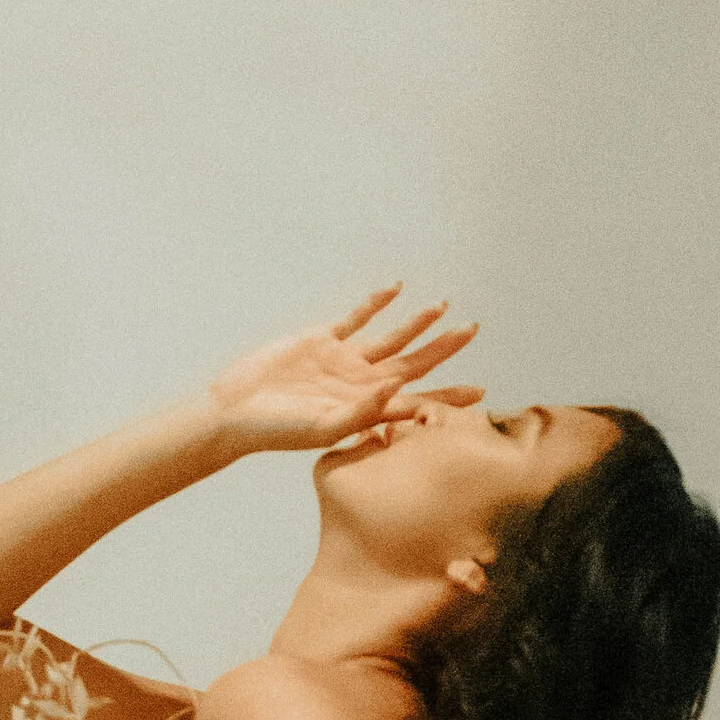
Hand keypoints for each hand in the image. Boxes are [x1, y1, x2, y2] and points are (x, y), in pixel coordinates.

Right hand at [204, 287, 479, 456]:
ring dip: (417, 322)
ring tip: (443, 306)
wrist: (239, 410)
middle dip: (444, 348)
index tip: (480, 392)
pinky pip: (357, 317)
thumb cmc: (280, 430)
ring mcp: (344, 360)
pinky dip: (376, 302)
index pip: (418, 400)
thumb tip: (401, 392)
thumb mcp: (325, 427)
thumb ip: (365, 412)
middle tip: (473, 330)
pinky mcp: (323, 340)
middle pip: (414, 362)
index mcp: (369, 408)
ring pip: (391, 337)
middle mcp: (362, 383)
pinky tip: (396, 289)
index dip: (449, 397)